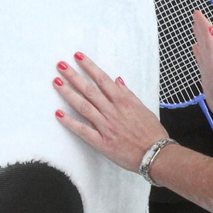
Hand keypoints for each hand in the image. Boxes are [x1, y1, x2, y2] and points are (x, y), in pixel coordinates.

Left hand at [52, 53, 166, 172]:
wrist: (156, 154)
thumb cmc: (152, 133)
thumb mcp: (143, 108)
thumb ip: (128, 94)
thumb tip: (117, 80)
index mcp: (124, 102)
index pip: (102, 80)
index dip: (89, 67)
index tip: (78, 57)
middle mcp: (112, 111)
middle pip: (89, 90)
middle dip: (74, 76)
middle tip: (61, 65)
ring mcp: (106, 126)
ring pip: (83, 106)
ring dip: (69, 93)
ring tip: (57, 83)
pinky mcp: (101, 142)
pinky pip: (82, 130)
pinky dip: (70, 122)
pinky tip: (58, 114)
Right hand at [192, 10, 212, 124]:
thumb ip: (212, 48)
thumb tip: (209, 28)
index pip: (209, 34)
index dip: (203, 23)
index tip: (196, 12)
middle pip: (207, 38)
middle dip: (201, 26)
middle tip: (195, 16)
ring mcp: (211, 65)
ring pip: (204, 47)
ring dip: (200, 37)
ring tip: (194, 28)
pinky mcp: (207, 74)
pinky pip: (201, 59)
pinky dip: (198, 52)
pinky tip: (195, 49)